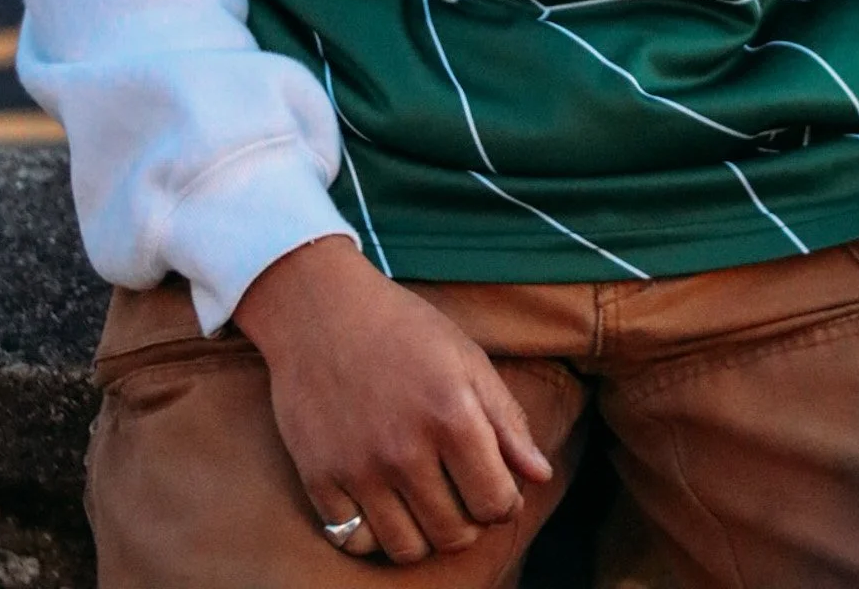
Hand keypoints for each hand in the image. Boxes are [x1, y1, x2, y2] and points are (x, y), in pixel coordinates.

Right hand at [235, 235, 552, 564]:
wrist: (318, 308)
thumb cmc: (400, 327)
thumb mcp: (465, 357)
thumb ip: (506, 419)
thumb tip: (540, 475)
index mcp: (451, 415)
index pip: (496, 503)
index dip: (503, 500)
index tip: (493, 484)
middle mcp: (405, 449)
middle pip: (454, 534)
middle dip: (467, 520)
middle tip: (457, 490)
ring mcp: (358, 468)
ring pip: (407, 549)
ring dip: (423, 533)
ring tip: (423, 500)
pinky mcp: (319, 478)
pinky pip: (355, 541)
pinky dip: (373, 532)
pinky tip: (381, 499)